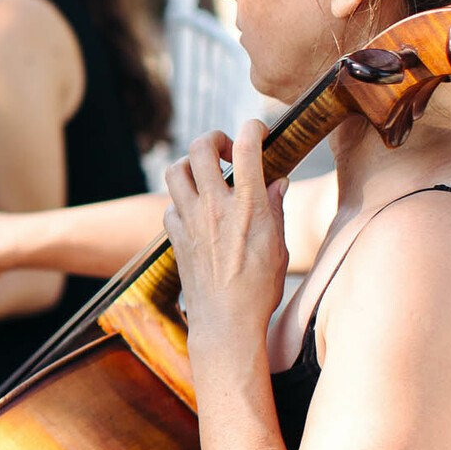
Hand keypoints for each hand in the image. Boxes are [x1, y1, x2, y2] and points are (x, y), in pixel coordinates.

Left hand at [162, 122, 288, 369]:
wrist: (226, 322)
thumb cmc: (260, 289)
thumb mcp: (280, 246)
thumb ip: (275, 209)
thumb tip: (276, 182)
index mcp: (248, 205)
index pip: (247, 145)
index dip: (253, 127)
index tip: (259, 131)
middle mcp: (215, 206)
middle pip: (200, 147)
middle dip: (214, 139)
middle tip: (227, 152)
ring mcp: (190, 220)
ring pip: (175, 170)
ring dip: (189, 164)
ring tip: (206, 175)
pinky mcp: (175, 236)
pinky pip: (170, 204)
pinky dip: (181, 200)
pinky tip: (196, 211)